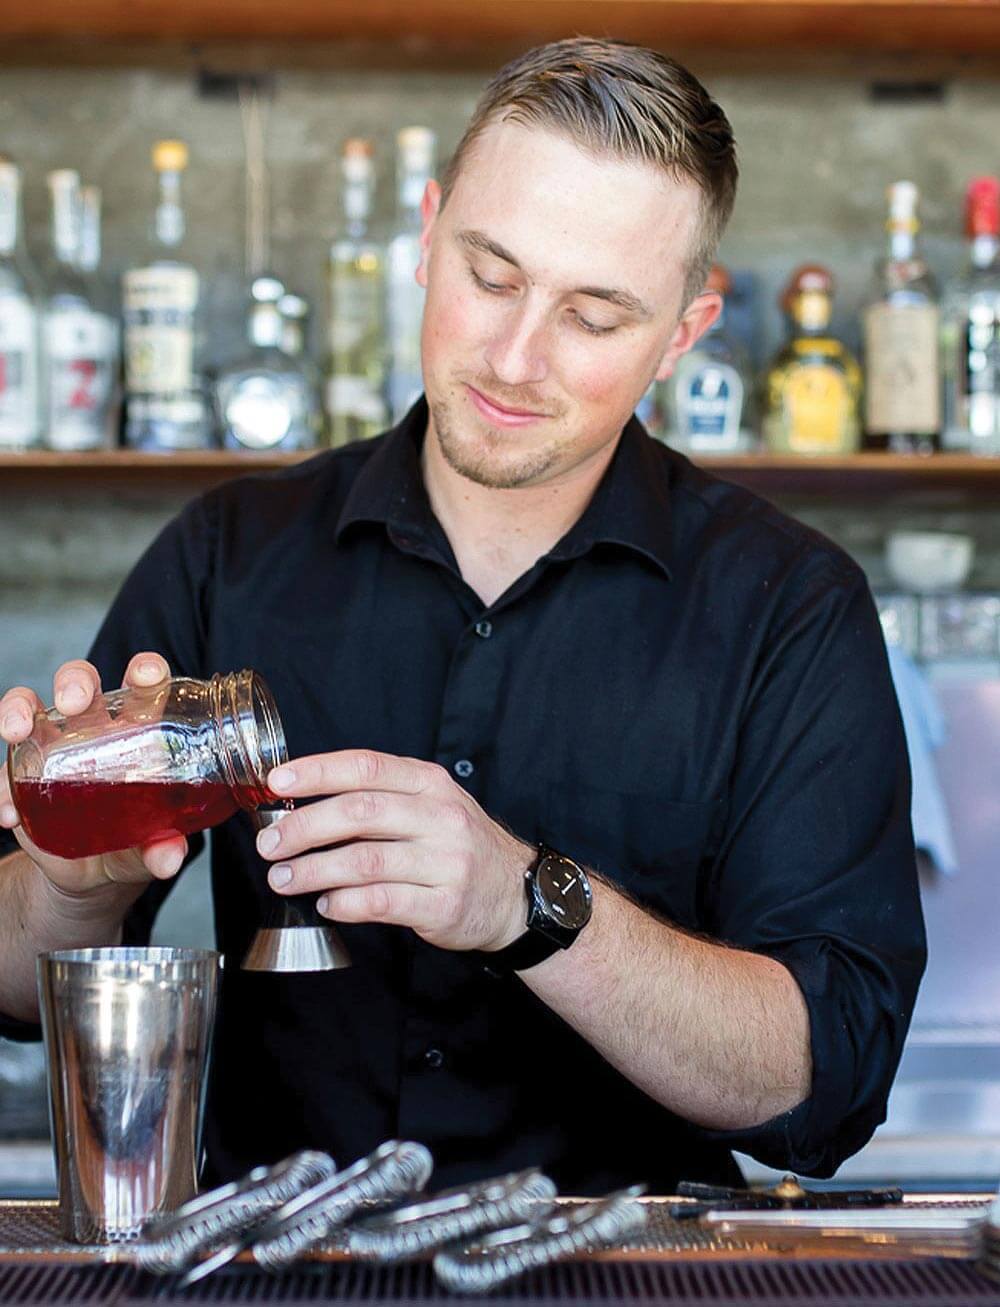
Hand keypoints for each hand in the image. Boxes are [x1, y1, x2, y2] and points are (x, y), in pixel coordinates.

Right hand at [0, 653, 188, 896]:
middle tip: (73, 702)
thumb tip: (170, 858)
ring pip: (32, 707)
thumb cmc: (132, 840)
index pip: (143, 688)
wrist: (89, 874)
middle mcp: (92, 730)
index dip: (146, 671)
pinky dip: (1, 790)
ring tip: (17, 731)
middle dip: (75, 682)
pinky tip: (9, 814)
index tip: (147, 675)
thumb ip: (160, 847)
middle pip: (81, 683)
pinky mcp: (21, 777)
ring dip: (20, 709)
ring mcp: (52, 748)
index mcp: (136, 733)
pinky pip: (3, 771)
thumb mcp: (148, 847)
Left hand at [255, 750, 533, 951]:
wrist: (514, 892)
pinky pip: (382, 902)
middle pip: (361, 812)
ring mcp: (446, 862)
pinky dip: (345, 903)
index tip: (277, 782)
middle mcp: (441, 817)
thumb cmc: (456, 845)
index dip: (318, 771)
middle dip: (305, 826)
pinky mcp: (444, 905)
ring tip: (284, 878)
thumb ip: (377, 797)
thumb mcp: (429, 804)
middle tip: (270, 843)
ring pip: (365, 861)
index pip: (367, 767)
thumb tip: (301, 801)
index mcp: (430, 784)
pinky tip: (327, 903)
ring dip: (314, 870)